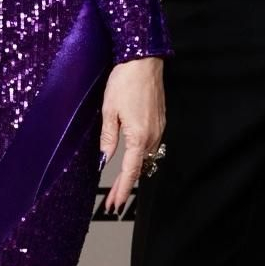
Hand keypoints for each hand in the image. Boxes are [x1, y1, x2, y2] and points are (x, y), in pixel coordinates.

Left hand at [98, 57, 165, 214]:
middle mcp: (152, 136)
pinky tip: (131, 161)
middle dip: (125, 186)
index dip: (121, 190)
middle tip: (113, 202)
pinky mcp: (160, 122)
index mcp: (139, 136)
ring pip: (145, 158)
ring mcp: (158, 129)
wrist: (144, 61)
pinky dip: (139, 158)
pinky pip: (149, 146)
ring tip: (119, 186)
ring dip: (132, 172)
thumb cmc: (125, 82)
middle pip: (139, 168)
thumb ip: (108, 138)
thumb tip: (104, 158)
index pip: (130, 171)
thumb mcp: (109, 111)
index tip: (114, 204)